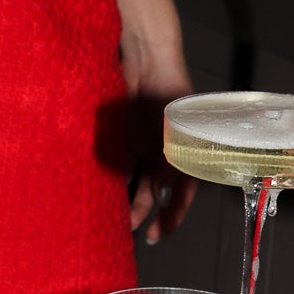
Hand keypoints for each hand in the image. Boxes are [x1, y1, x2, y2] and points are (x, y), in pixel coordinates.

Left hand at [124, 60, 195, 246]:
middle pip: (158, 189)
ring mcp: (146, 144)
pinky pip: (123, 163)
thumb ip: (168, 164)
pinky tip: (106, 195)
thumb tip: (161, 197)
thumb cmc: (169, 92)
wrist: (148, 59)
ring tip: (120, 221)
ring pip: (140, 180)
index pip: (184, 190)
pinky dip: (117, 179)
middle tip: (138, 234)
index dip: (175, 213)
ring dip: (132, 200)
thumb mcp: (173, 132)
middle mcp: (167, 151)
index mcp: (187, 151)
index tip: (162, 232)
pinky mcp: (127, 135)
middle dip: (149, 211)